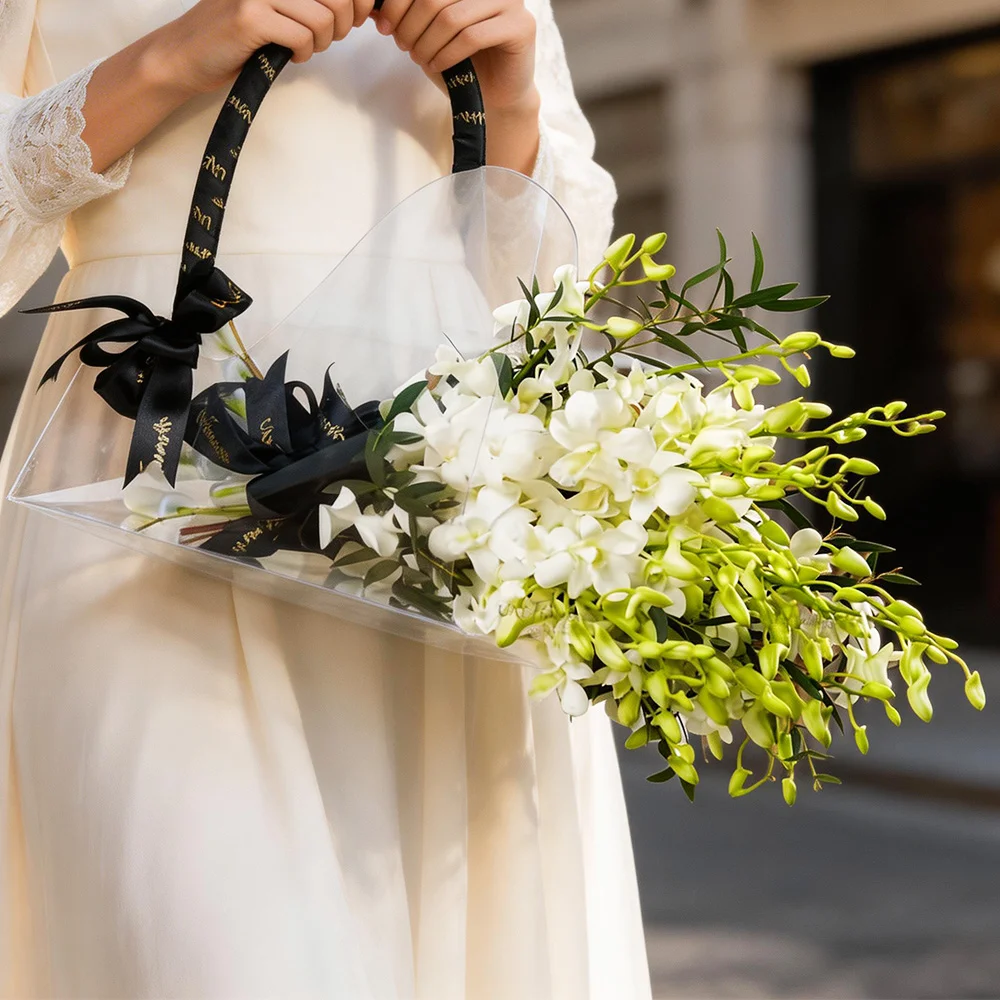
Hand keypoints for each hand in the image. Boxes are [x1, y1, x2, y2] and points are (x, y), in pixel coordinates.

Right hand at [148, 0, 377, 96]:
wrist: (184, 56)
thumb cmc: (233, 37)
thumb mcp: (273, 9)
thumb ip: (305, 2)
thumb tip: (354, 7)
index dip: (355, 2)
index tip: (353, 19)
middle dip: (343, 24)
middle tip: (326, 39)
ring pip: (323, 17)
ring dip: (322, 41)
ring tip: (304, 47)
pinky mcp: (251, 17)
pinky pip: (303, 36)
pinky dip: (304, 52)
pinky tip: (289, 55)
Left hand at [373, 0, 537, 113]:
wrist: (494, 97)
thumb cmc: (460, 62)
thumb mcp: (427, 32)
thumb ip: (406, 14)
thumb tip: (372, 5)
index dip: (398, 2)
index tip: (385, 26)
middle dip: (411, 24)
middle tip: (403, 46)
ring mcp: (510, 3)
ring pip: (451, 18)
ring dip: (427, 43)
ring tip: (420, 59)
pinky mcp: (521, 27)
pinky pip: (471, 37)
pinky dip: (447, 55)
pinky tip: (438, 66)